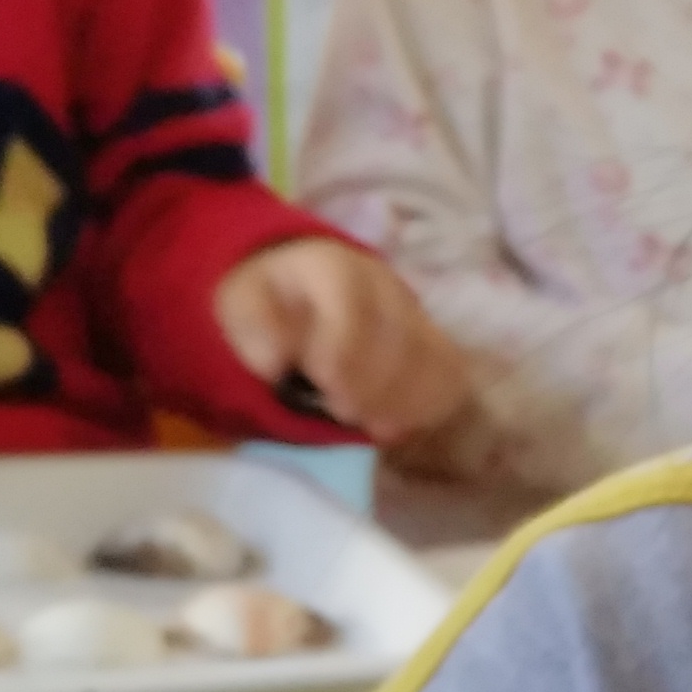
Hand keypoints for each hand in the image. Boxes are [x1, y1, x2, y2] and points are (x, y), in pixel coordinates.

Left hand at [213, 239, 473, 446]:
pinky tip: (393, 424)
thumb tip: (273, 364)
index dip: (344, 348)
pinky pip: (449, 374)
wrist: (301, 290)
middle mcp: (385, 284)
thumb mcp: (241, 303)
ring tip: (370, 424)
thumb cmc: (271, 303)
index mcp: (333, 266)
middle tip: (342, 412)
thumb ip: (253, 326)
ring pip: (432, 356)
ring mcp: (415, 313)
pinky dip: (426, 405)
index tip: (322, 384)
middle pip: (400, 334)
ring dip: (403, 400)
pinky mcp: (433, 343)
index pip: (353, 302)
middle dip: (373, 383)